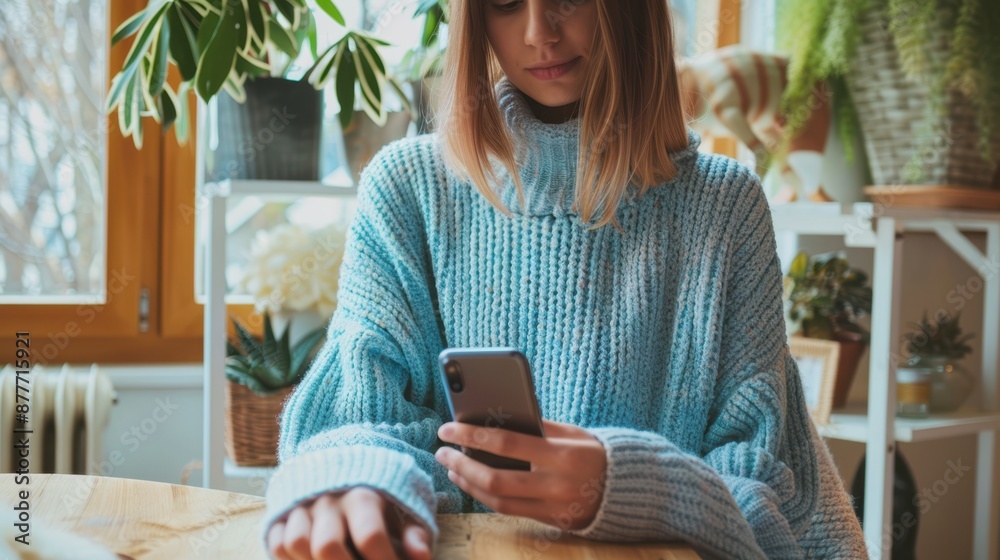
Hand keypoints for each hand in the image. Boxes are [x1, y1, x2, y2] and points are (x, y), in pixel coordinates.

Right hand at [265, 486, 431, 559]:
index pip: (370, 536)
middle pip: (327, 545)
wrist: (350, 467)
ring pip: (296, 543)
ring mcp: (303, 505)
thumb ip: (415, 534)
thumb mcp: (406, 510)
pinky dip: (288, 559)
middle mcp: (329, 499)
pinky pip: (276, 542)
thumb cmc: (383, 498)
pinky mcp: (283, 512)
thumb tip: (420, 557)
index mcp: (364, 495)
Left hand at [435, 419, 606, 531]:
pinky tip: (472, 483)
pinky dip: (486, 496)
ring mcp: (554, 507)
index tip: (448, 428)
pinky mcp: (552, 522)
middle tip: (442, 451)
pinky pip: (510, 511)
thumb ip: (536, 427)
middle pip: (496, 479)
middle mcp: (557, 485)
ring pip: (498, 501)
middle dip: (462, 465)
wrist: (626, 489)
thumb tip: (493, 419)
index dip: (471, 436)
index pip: (506, 444)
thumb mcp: (571, 432)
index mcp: (563, 455)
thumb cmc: (593, 452)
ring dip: (468, 484)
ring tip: (452, 467)